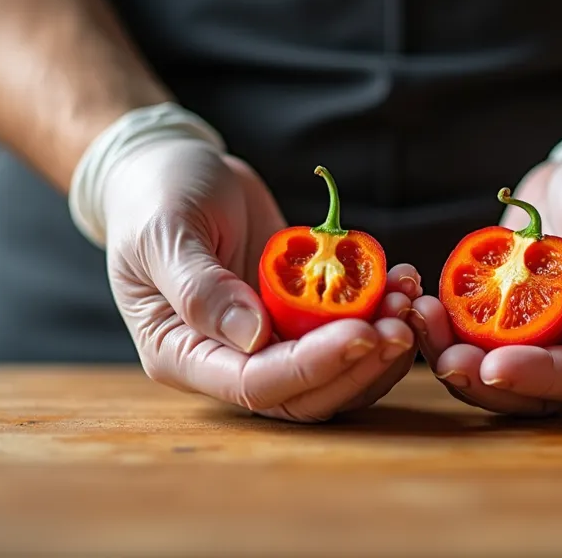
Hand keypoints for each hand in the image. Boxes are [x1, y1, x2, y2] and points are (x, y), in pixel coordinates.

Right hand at [101, 137, 419, 421]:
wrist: (172, 169)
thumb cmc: (155, 196)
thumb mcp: (166, 231)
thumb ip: (200, 287)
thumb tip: (252, 338)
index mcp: (181, 354)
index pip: (255, 385)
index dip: (313, 367)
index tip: (362, 332)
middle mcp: (226, 360)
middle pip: (305, 393)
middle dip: (359, 364)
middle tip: (401, 322)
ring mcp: (266, 340)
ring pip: (335, 372)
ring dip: (379, 344)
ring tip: (407, 298)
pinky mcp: (297, 316)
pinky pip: (344, 330)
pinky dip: (378, 312)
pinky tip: (401, 279)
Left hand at [416, 143, 561, 414]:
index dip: (542, 377)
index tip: (495, 366)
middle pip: (540, 391)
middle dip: (487, 380)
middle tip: (446, 361)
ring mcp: (552, 336)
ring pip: (500, 371)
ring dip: (457, 357)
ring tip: (422, 322)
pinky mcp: (513, 320)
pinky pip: (477, 338)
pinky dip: (446, 330)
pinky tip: (421, 306)